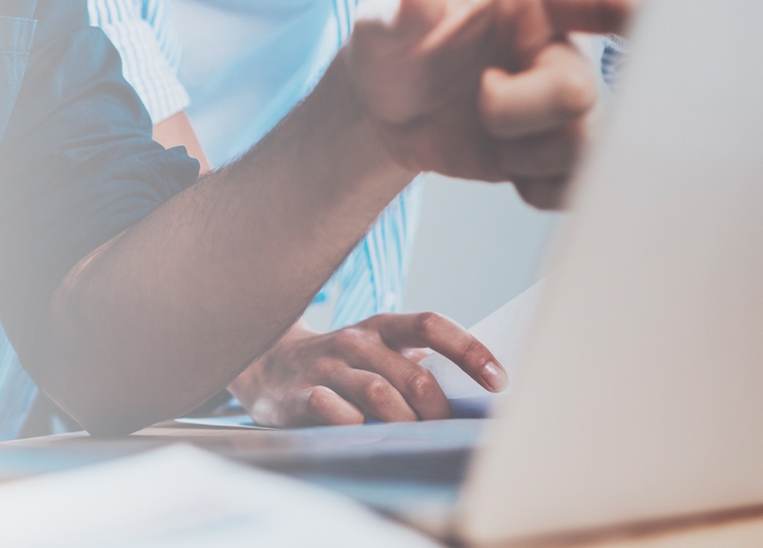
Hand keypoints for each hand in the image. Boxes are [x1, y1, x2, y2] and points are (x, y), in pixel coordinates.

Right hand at [229, 313, 505, 427]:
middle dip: (437, 410)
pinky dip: (356, 426)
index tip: (499, 381)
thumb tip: (477, 392)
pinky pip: (335, 411)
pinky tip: (361, 433)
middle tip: (445, 430)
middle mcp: (354, 341)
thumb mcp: (376, 351)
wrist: (264, 363)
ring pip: (378, 395)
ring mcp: (325, 367)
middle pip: (411, 375)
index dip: (469, 351)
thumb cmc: (339, 363)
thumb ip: (415, 364)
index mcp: (380, 327)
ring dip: (403, 423)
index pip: (431, 325)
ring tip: (409, 437)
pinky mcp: (298, 394)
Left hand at [337, 0, 643, 207]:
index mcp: (534, 2)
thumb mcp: (381, 24)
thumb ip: (400, 10)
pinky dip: (539, 189)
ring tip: (487, 132)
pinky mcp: (558, 156)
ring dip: (525, 153)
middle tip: (480, 93)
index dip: (635, 9)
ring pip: (585, 146)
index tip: (642, 16)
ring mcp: (564, 108)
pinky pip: (576, 187)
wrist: (386, 111)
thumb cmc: (393, 50)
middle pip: (579, 91)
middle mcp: (562, 52)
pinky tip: (506, 167)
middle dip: (518, 108)